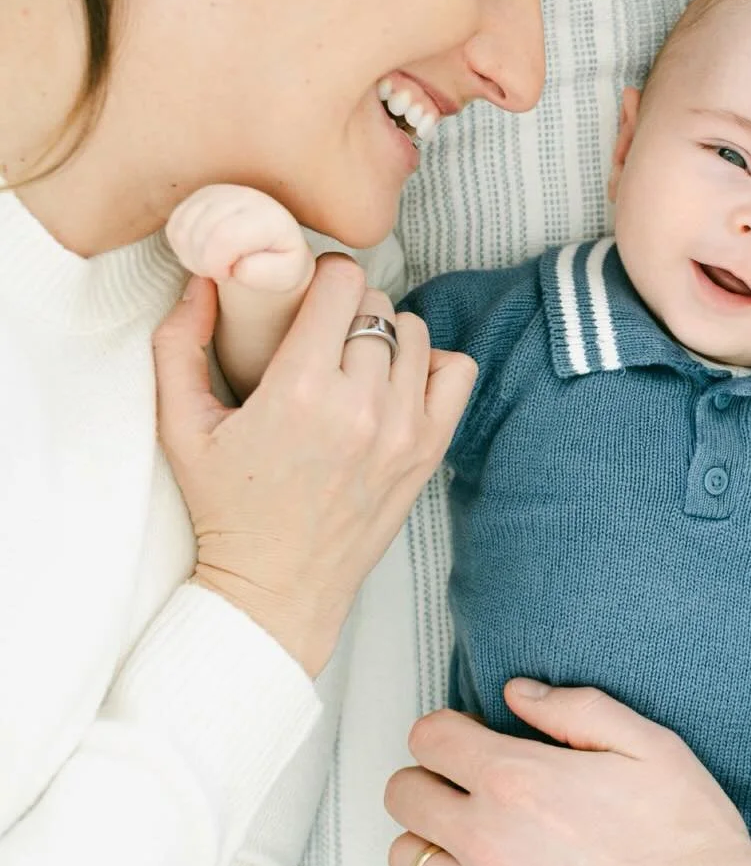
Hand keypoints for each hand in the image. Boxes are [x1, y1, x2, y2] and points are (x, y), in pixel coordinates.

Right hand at [154, 256, 475, 674]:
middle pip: (377, 306)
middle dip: (347, 307)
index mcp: (300, 390)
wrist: (277, 589)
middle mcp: (361, 406)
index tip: (304, 291)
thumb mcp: (180, 428)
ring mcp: (404, 431)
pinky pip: (458, 372)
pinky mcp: (429, 452)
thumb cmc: (227, 509)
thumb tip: (202, 281)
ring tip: (355, 358)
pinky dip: (433, 365)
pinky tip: (398, 380)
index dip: (320, 276)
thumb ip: (178, 346)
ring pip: (416, 333)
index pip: (340, 284)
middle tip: (322, 331)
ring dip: (387, 334)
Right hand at [165, 183, 315, 295]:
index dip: (216, 264)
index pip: (225, 237)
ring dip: (191, 258)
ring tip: (213, 267)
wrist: (272, 244)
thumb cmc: (280, 263)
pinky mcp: (197, 197)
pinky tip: (202, 256)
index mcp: (267, 217)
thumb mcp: (286, 276)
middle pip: (200, 234)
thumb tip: (240, 268)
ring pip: (183, 230)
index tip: (227, 276)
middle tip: (220, 274)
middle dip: (203, 264)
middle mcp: (242, 197)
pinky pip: (174, 227)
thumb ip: (268, 275)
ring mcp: (217, 194)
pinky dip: (181, 248)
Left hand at [385, 680, 750, 865]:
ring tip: (473, 831)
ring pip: (406, 858)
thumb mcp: (649, 747)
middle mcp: (486, 842)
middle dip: (429, 775)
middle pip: (402, 795)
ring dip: (430, 836)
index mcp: (517, 782)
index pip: (429, 738)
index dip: (448, 726)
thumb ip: (575, 710)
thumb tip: (518, 694)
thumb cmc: (689, 841)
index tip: (474, 734)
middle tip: (468, 779)